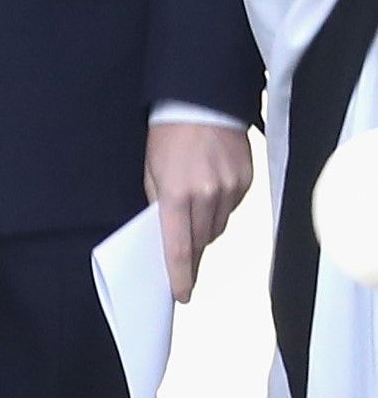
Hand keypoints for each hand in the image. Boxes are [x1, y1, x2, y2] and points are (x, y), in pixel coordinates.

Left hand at [145, 120, 254, 300]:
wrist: (202, 103)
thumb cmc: (167, 136)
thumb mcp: (150, 169)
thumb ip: (158, 203)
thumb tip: (166, 234)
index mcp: (177, 194)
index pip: (180, 247)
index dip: (180, 275)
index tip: (181, 294)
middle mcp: (207, 195)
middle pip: (201, 241)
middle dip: (191, 254)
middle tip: (184, 265)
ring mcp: (231, 189)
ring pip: (218, 228)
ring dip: (205, 230)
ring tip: (192, 217)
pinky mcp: (246, 181)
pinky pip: (231, 209)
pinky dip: (219, 210)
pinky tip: (210, 195)